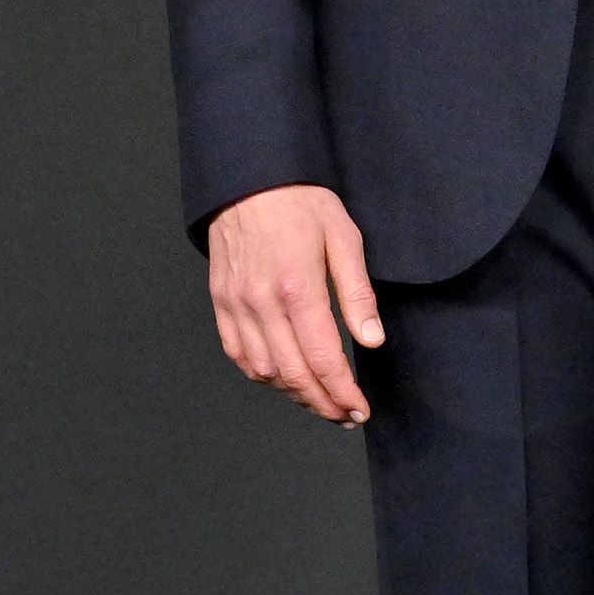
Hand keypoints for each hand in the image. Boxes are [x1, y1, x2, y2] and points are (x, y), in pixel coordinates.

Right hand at [205, 182, 383, 425]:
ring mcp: (237, 305)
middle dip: (322, 403)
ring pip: (264, 370)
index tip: (359, 409)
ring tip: (319, 399)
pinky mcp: (221, 302)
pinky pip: (238, 354)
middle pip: (293, 374)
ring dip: (293, 393)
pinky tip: (283, 378)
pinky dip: (261, 374)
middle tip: (345, 415)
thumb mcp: (343, 237)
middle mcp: (262, 302)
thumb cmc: (300, 202)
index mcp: (297, 287)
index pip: (322, 359)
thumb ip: (357, 293)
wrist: (248, 179)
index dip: (342, 392)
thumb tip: (372, 339)